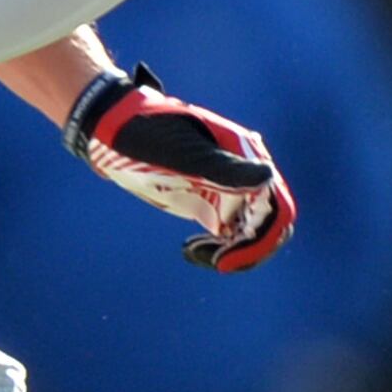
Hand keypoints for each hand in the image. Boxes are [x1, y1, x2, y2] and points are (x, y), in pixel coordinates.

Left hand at [64, 63, 294, 271]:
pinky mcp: (211, 202)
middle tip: (214, 261)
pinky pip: (231, 234)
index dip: (262, 239)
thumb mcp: (184, 153)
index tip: (227, 261)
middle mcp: (245, 173)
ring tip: (195, 252)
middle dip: (250, 249)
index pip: (275, 207)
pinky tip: (191, 251)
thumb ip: (224, 168)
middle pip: (270, 224)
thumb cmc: (149, 133)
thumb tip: (268, 176)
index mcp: (247, 156)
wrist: (116, 130)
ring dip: (235, 252)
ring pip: (253, 233)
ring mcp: (228, 189)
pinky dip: (220, 250)